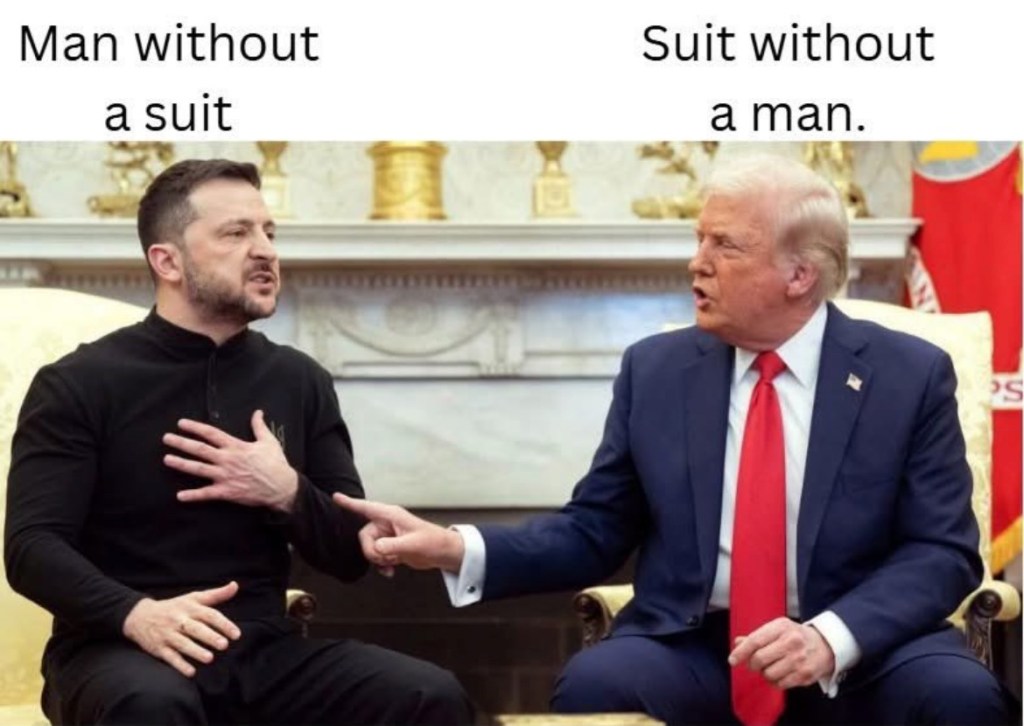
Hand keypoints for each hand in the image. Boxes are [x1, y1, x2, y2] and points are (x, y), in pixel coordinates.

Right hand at [122, 581, 241, 677]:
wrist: (139, 615)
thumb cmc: (174, 607)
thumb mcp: (193, 598)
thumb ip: (216, 594)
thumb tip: (235, 585)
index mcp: (190, 608)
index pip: (209, 615)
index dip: (223, 624)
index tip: (236, 634)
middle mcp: (179, 620)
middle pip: (196, 629)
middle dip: (210, 637)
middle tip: (224, 645)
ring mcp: (168, 634)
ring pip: (183, 643)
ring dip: (196, 651)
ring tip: (210, 658)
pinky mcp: (158, 648)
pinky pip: (169, 657)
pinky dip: (179, 665)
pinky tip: (191, 672)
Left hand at [164, 410, 297, 512]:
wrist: (281, 487)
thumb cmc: (275, 463)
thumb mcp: (269, 441)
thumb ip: (259, 426)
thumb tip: (258, 412)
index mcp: (236, 446)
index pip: (211, 433)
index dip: (195, 428)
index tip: (181, 424)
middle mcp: (227, 460)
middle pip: (200, 449)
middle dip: (181, 443)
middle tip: (166, 438)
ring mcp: (225, 476)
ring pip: (198, 469)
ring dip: (181, 464)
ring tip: (166, 459)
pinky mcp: (227, 492)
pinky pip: (207, 494)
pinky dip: (193, 496)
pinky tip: (179, 496)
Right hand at [332, 493, 464, 574]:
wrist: (443, 554)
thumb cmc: (433, 542)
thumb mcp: (413, 544)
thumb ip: (392, 545)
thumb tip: (375, 548)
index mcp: (391, 515)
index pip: (366, 508)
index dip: (350, 503)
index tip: (335, 497)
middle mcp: (387, 524)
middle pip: (364, 536)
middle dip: (371, 550)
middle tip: (385, 558)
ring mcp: (388, 537)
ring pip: (370, 548)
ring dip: (378, 559)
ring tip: (393, 563)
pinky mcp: (391, 548)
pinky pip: (377, 556)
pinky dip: (381, 565)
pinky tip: (390, 571)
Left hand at [728, 618, 835, 689]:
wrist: (826, 645)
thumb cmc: (795, 636)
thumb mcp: (777, 629)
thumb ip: (757, 636)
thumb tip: (738, 643)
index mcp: (781, 627)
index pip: (755, 640)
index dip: (741, 652)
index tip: (732, 660)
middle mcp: (791, 642)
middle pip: (759, 659)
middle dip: (753, 664)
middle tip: (756, 663)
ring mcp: (799, 659)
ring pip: (768, 674)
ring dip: (765, 673)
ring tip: (771, 667)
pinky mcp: (805, 675)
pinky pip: (779, 684)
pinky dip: (775, 682)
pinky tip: (780, 674)